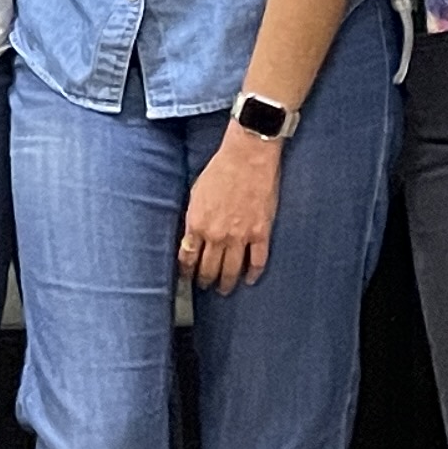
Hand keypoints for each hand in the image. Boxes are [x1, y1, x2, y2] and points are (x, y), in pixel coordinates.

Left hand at [180, 130, 284, 293]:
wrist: (247, 158)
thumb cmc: (220, 170)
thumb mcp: (195, 194)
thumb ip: (193, 218)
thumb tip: (190, 235)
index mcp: (197, 224)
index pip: (188, 257)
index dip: (186, 271)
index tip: (186, 277)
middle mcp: (217, 235)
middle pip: (209, 268)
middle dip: (205, 280)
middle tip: (204, 286)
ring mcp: (240, 236)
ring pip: (231, 270)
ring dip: (227, 283)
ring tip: (224, 290)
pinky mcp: (261, 233)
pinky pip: (257, 261)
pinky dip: (254, 273)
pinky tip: (250, 280)